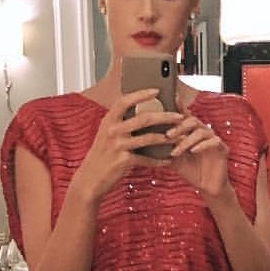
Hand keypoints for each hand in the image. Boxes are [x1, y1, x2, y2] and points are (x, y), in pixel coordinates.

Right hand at [70, 89, 179, 206]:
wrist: (89, 179)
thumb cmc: (101, 157)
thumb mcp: (106, 135)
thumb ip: (119, 123)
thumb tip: (139, 113)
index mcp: (108, 120)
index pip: (125, 101)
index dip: (141, 94)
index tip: (156, 90)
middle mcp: (112, 130)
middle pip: (144, 118)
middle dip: (165, 116)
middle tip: (179, 116)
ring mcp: (118, 145)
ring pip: (149, 138)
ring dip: (167, 138)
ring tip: (180, 138)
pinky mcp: (123, 161)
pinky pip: (146, 159)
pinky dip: (159, 160)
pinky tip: (168, 160)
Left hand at [167, 106, 230, 200]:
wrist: (206, 188)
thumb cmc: (191, 172)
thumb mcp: (174, 160)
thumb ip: (166, 148)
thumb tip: (149, 141)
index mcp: (191, 132)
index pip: (185, 116)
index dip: (179, 105)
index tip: (171, 97)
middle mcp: (203, 132)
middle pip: (192, 120)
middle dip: (179, 126)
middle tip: (168, 135)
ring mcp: (213, 139)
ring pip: (201, 131)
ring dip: (187, 140)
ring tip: (177, 150)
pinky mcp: (222, 148)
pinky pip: (214, 141)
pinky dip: (202, 145)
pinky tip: (193, 151)